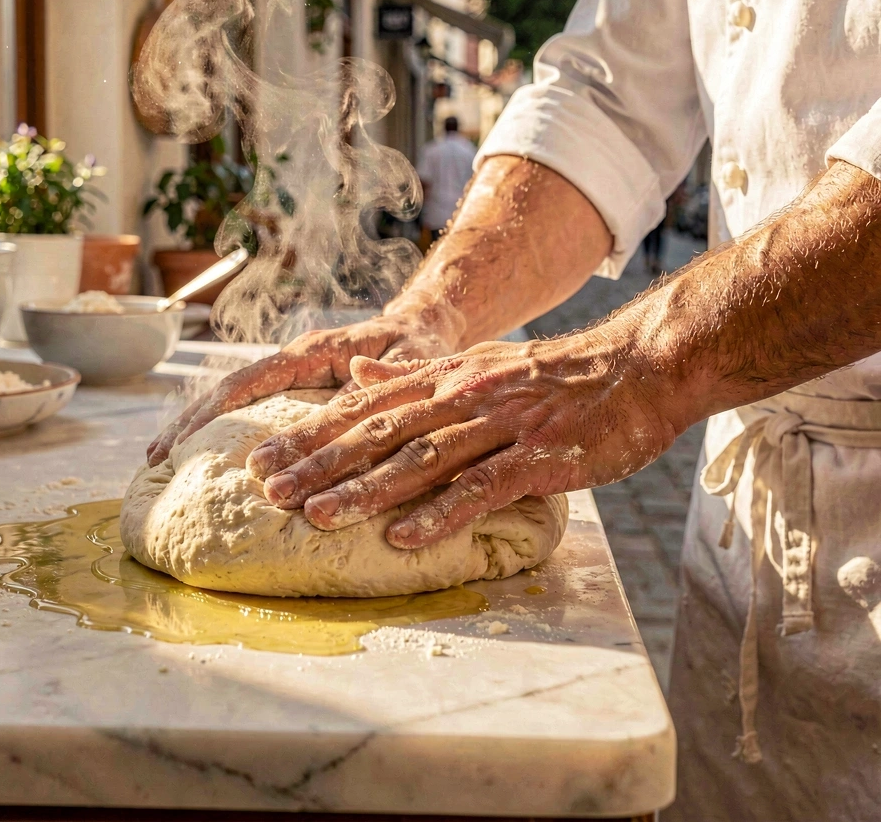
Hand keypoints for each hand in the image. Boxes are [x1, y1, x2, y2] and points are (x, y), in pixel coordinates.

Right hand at [146, 312, 456, 465]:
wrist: (424, 325)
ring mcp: (294, 376)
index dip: (212, 412)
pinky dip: (229, 431)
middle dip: (190, 422)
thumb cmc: (418, 341)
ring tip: (165, 462)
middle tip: (154, 460)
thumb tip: (344, 403)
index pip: (249, 380)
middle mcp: (294, 361)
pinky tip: (211, 457)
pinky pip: (256, 409)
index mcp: (312, 352)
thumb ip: (377, 380)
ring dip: (201, 428)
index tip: (181, 440)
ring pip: (236, 400)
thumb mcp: (408, 359)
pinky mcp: (301, 391)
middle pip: (229, 390)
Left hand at [246, 333, 682, 548]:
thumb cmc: (552, 373)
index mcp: (443, 377)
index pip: (362, 405)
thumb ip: (414, 371)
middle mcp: (461, 396)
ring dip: (365, 489)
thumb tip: (356, 370)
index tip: (261, 457)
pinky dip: (441, 512)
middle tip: (266, 489)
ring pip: (421, 459)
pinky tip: (402, 536)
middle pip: (378, 431)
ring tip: (316, 517)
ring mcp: (500, 425)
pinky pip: (483, 488)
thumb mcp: (476, 361)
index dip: (310, 432)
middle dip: (318, 462)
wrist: (634, 364)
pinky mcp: (539, 456)